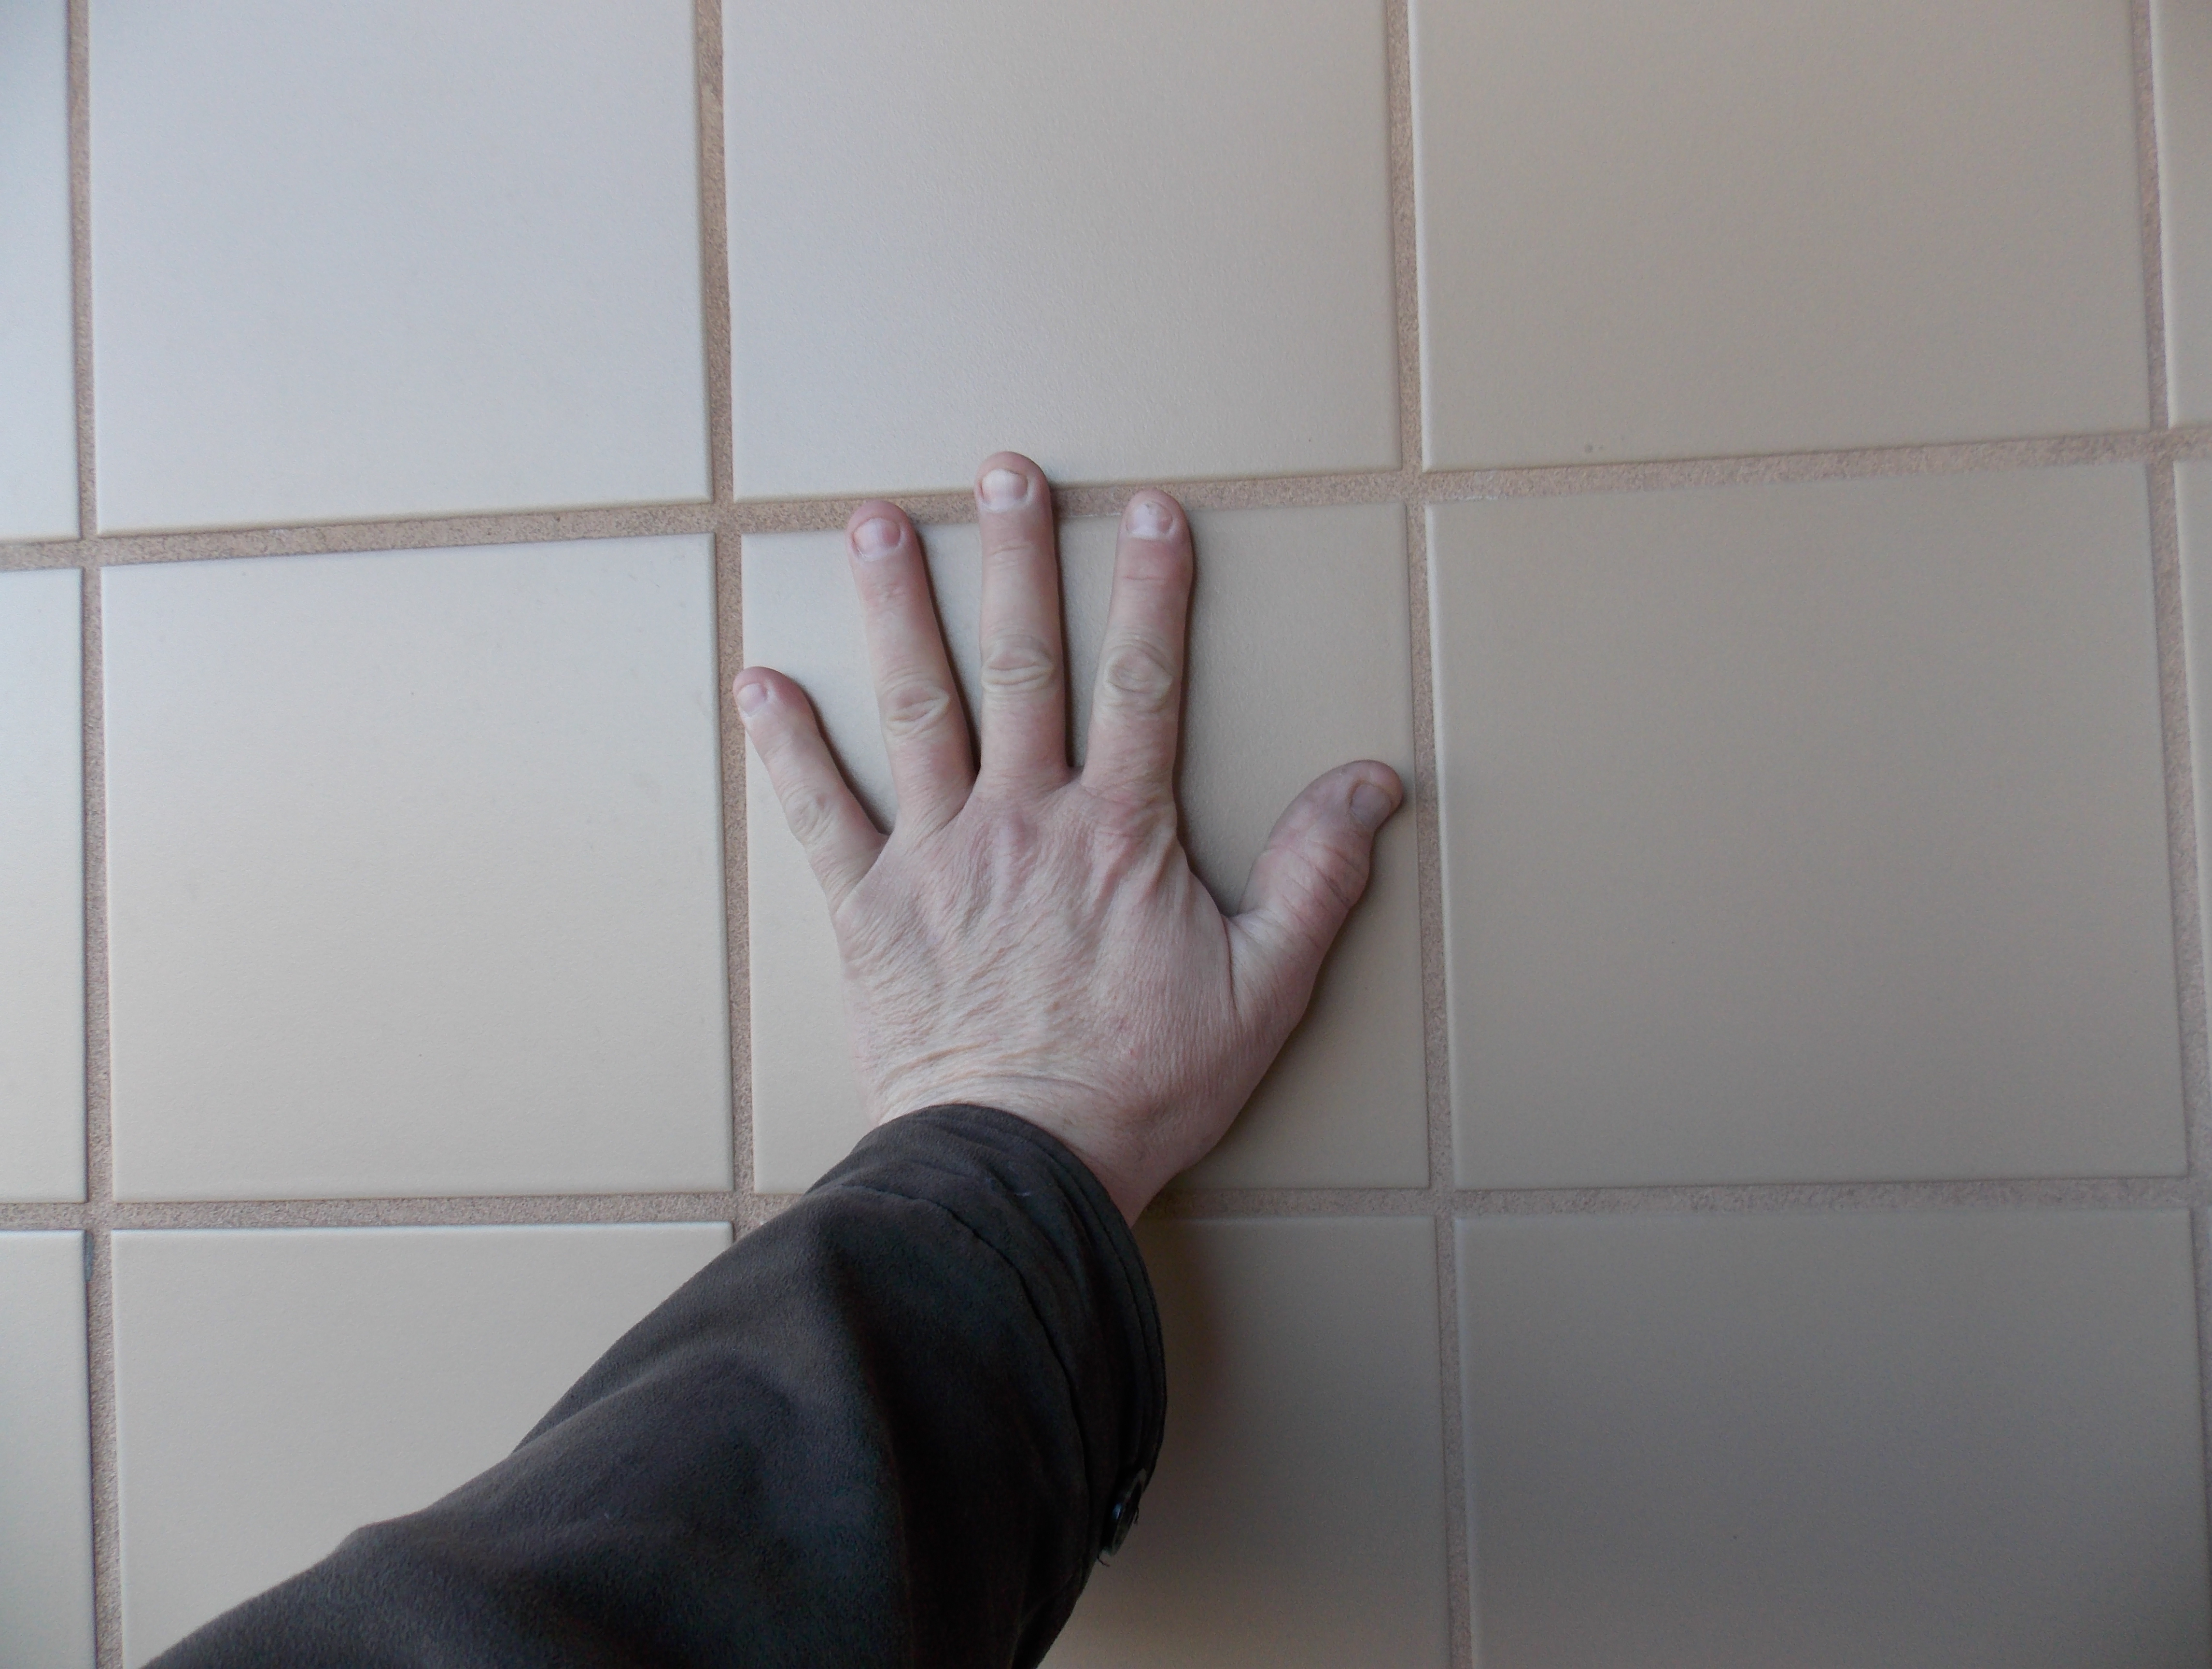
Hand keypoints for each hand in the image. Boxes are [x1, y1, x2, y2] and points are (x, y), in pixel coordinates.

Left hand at [733, 452, 1402, 1221]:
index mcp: (1120, 832)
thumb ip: (1316, 877)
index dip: (1151, 592)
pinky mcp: (872, 909)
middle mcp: (1026, 820)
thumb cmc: (1145, 1083)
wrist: (1022, 1165)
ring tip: (875, 522)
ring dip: (898, 611)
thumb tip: (1374, 783)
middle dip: (1019, 561)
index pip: (1144, 684)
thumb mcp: (1264, 989)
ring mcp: (942, 857)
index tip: (1147, 509)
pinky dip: (788, 748)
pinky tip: (758, 679)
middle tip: (1003, 473)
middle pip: (1025, 666)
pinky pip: (822, 815)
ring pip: (920, 711)